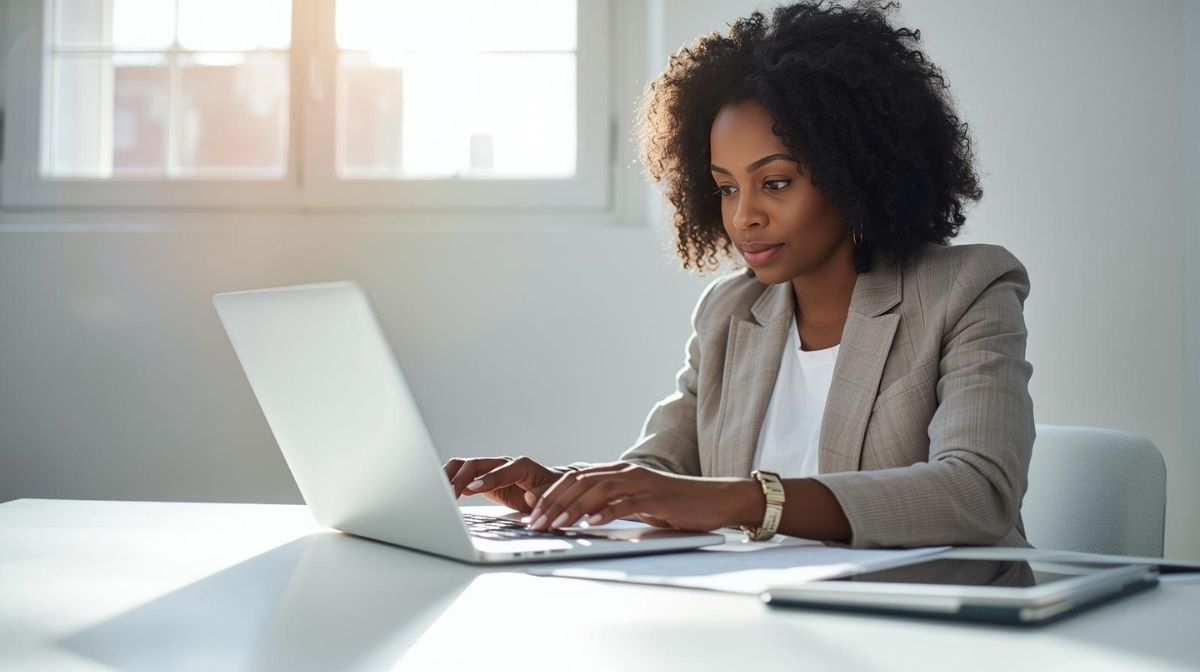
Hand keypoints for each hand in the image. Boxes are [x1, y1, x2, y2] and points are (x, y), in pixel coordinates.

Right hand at [442, 455, 563, 512]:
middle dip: (460, 478)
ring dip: (449, 478)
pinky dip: (450, 483)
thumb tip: (529, 495)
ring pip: (463, 467)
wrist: (549, 490)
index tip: (472, 490)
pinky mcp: (482, 480)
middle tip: (447, 495)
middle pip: (475, 464)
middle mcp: (503, 464)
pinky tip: (442, 495)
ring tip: (438, 494)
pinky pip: (462, 477)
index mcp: (522, 466)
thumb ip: (543, 494)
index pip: (502, 469)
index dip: (487, 479)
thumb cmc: (552, 493)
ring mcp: (490, 471)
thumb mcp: (553, 496)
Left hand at [527, 462, 751, 531]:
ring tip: (556, 524)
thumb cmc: (675, 505)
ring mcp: (642, 483)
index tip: (532, 514)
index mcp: (619, 473)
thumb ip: (609, 506)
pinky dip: (607, 512)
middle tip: (535, 523)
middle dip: (554, 503)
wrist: (715, 500)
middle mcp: (627, 472)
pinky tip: (592, 523)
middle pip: (580, 482)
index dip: (551, 495)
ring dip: (573, 508)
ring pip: (598, 490)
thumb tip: (579, 516)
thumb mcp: (637, 505)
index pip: (575, 479)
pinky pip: (627, 503)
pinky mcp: (657, 497)